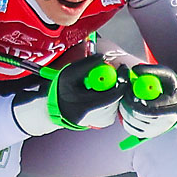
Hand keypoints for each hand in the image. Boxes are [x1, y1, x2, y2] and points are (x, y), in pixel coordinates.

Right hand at [12, 56, 126, 134]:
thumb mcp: (70, 73)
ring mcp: (98, 118)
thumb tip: (103, 58)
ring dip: (110, 87)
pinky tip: (96, 90)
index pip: (112, 94)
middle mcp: (94, 115)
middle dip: (114, 81)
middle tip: (109, 72)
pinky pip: (110, 103)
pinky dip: (107, 93)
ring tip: (96, 83)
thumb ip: (87, 64)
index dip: (121, 80)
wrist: (53, 106)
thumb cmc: (60, 89)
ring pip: (113, 99)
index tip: (123, 68)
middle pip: (115, 96)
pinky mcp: (101, 118)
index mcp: (85, 105)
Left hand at [119, 63, 176, 140]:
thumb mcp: (166, 74)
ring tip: (128, 99)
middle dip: (128, 104)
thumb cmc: (170, 88)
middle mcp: (165, 122)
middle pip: (140, 117)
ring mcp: (156, 130)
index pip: (152, 109)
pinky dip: (125, 117)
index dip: (137, 101)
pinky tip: (129, 108)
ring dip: (125, 110)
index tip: (130, 91)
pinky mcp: (147, 134)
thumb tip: (135, 70)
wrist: (176, 103)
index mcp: (172, 107)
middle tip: (124, 93)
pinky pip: (130, 128)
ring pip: (133, 123)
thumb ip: (152, 70)